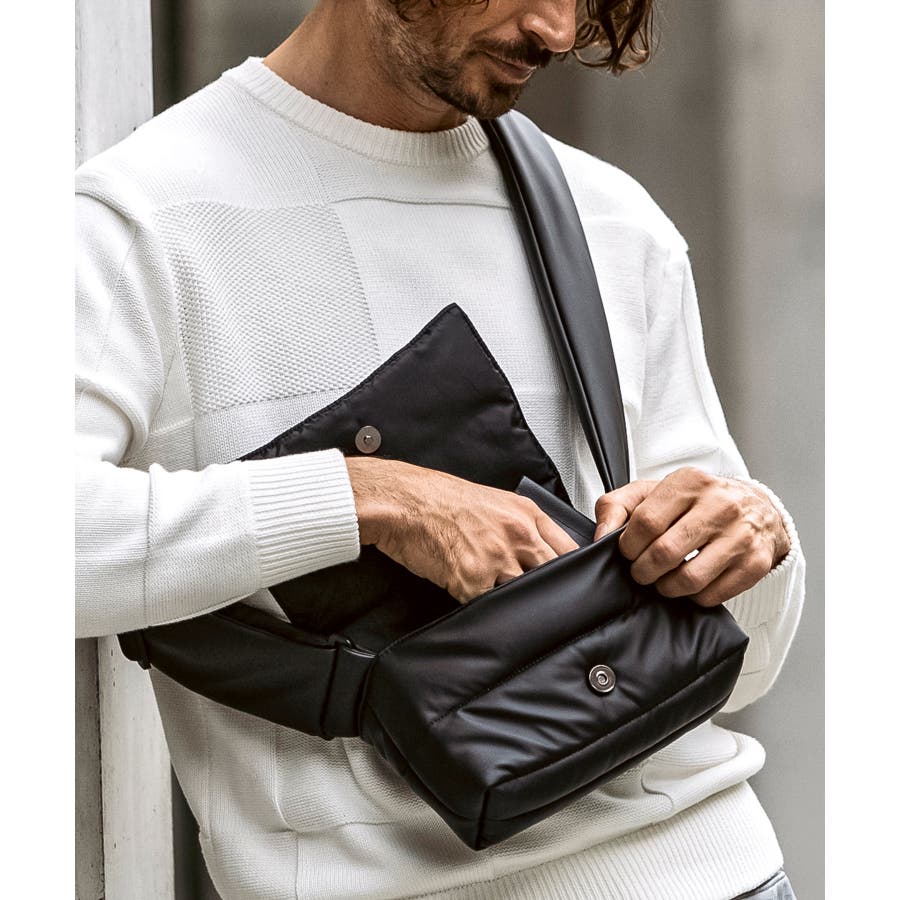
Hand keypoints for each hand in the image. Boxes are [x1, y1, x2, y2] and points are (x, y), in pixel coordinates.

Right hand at [345, 456, 578, 602]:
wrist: (404, 500)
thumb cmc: (440, 499)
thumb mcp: (493, 502)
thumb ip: (521, 526)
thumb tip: (538, 553)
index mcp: (526, 514)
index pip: (570, 550)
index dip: (572, 572)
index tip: (568, 585)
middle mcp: (517, 534)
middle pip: (552, 575)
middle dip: (546, 591)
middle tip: (536, 600)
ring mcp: (496, 558)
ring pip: (522, 594)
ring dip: (512, 600)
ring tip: (495, 595)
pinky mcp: (472, 580)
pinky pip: (487, 606)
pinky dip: (480, 607)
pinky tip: (468, 594)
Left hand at [593, 467, 789, 606]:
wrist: (755, 507)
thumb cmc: (696, 501)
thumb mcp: (652, 491)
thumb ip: (616, 507)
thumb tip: (601, 536)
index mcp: (689, 483)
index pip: (646, 522)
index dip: (629, 546)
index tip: (628, 552)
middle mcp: (719, 505)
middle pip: (665, 553)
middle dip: (643, 571)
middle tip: (641, 572)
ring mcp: (740, 535)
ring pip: (689, 579)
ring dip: (666, 588)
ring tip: (663, 580)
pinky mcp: (755, 563)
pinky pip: (713, 595)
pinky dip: (694, 597)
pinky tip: (690, 584)